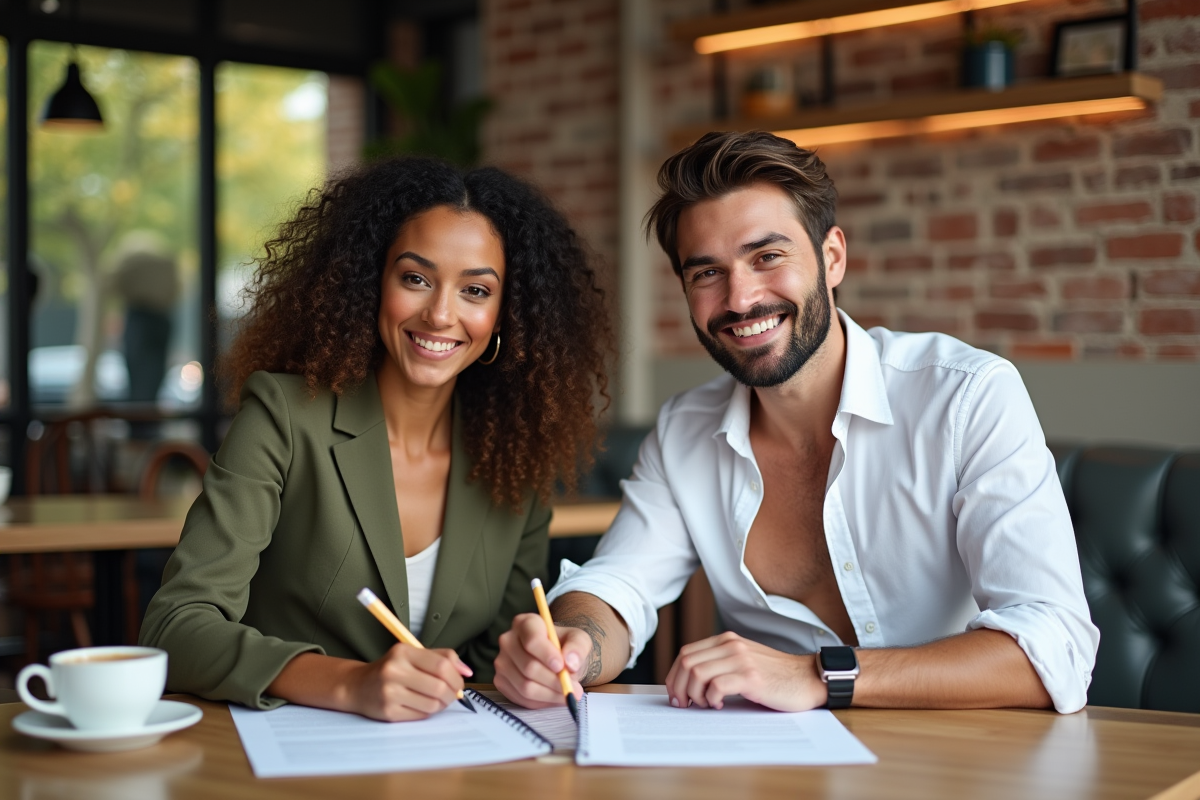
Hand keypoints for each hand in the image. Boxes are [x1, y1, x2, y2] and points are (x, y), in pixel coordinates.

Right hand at [349, 643, 471, 721]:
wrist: (357, 686)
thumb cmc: (392, 669)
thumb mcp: (414, 654)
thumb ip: (443, 658)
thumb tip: (467, 671)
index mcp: (403, 652)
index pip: (442, 666)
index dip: (456, 677)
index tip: (459, 682)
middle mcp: (394, 671)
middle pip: (439, 687)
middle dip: (452, 694)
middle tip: (452, 694)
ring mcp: (389, 693)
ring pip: (433, 705)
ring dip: (441, 704)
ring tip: (437, 699)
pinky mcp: (388, 712)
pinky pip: (421, 716)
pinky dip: (427, 712)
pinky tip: (421, 705)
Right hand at [494, 612, 587, 707]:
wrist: (558, 659)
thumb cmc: (566, 646)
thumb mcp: (579, 640)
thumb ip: (577, 647)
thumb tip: (570, 662)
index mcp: (526, 623)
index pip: (532, 640)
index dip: (547, 655)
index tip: (562, 667)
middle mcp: (508, 640)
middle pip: (528, 666)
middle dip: (553, 681)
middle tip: (573, 688)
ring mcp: (502, 662)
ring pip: (525, 686)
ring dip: (550, 694)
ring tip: (567, 693)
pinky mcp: (501, 681)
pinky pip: (521, 698)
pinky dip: (541, 702)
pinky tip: (553, 696)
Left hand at [665, 631, 825, 711]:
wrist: (808, 678)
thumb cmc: (776, 676)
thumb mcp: (744, 661)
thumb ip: (720, 664)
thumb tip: (689, 684)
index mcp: (726, 641)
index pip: (686, 653)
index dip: (675, 676)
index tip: (676, 695)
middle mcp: (731, 645)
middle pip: (686, 663)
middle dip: (679, 688)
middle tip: (685, 705)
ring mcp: (741, 660)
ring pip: (697, 673)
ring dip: (694, 695)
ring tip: (706, 705)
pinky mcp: (751, 677)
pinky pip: (716, 686)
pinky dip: (711, 699)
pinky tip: (721, 705)